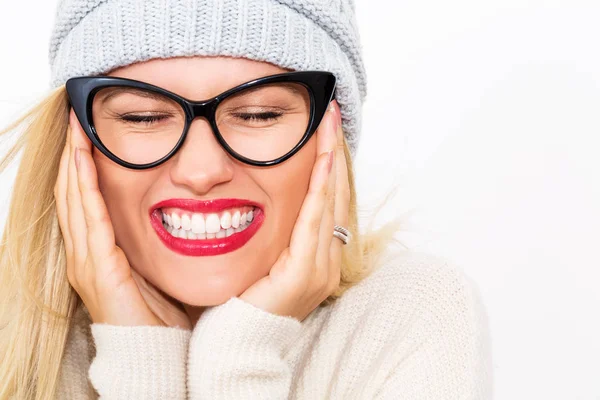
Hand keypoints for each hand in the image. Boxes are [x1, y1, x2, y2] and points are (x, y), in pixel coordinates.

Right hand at [54, 109, 191, 329]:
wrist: (155, 349)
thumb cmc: (157, 311)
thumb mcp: (151, 265)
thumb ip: (147, 240)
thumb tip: (166, 209)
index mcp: (97, 251)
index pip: (83, 200)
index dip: (81, 167)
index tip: (86, 134)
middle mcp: (84, 253)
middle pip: (70, 194)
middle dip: (72, 156)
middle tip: (75, 120)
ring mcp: (86, 260)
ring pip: (73, 200)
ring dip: (73, 163)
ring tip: (75, 130)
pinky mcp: (97, 267)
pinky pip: (89, 218)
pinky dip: (83, 187)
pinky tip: (82, 161)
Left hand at [239, 100, 347, 321]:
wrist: (233, 345)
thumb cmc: (239, 303)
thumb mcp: (259, 259)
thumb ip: (269, 234)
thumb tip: (254, 199)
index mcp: (316, 256)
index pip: (327, 200)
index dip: (328, 164)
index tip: (325, 131)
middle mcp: (327, 260)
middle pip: (336, 195)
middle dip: (334, 153)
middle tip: (333, 114)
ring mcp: (321, 267)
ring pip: (330, 201)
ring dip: (331, 160)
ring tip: (330, 124)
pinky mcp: (306, 272)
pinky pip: (315, 219)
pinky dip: (320, 187)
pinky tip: (323, 159)